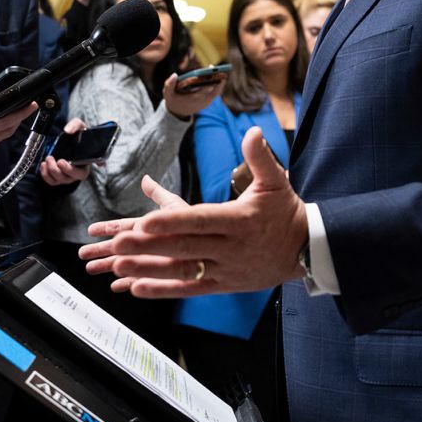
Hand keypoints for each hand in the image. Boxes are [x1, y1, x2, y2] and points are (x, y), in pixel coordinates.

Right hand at [0, 83, 36, 162]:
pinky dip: (9, 129)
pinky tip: (14, 120)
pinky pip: (0, 138)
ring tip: (26, 110)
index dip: (7, 103)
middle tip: (33, 104)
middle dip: (21, 114)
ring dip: (17, 122)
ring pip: (5, 132)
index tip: (19, 97)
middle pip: (4, 123)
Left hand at [40, 118, 89, 184]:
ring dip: (52, 171)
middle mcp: (77, 172)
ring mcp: (67, 176)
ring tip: (48, 159)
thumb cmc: (78, 137)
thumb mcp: (79, 127)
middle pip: (70, 177)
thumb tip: (67, 130)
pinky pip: (52, 181)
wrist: (70, 141)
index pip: (84, 172)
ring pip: (60, 180)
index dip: (76, 170)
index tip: (64, 162)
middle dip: (62, 170)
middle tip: (56, 160)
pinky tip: (44, 165)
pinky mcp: (58, 177)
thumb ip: (75, 125)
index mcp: (86, 163)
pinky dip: (46, 174)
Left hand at [80, 126, 307, 297]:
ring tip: (117, 265)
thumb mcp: (276, 181)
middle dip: (149, 246)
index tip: (144, 221)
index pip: (201, 221)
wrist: (304, 250)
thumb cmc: (284, 212)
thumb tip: (251, 132)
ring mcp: (224, 269)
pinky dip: (162, 290)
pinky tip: (136, 287)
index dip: (172, 222)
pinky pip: (189, 289)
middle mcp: (231, 247)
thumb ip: (259, 156)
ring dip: (148, 269)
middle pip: (185, 247)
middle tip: (117, 242)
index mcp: (240, 220)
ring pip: (182, 271)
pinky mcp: (221, 284)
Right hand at [161, 72, 222, 119]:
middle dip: (216, 80)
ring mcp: (207, 102)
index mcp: (192, 99)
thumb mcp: (167, 94)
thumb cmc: (173, 100)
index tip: (211, 78)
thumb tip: (174, 75)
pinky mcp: (209, 101)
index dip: (208, 86)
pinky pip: (216, 92)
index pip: (202, 93)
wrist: (178, 112)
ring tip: (220, 70)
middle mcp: (202, 102)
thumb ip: (169, 84)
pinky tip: (217, 74)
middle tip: (217, 69)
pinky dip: (219, 84)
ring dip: (220, 81)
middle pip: (214, 92)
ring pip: (217, 92)